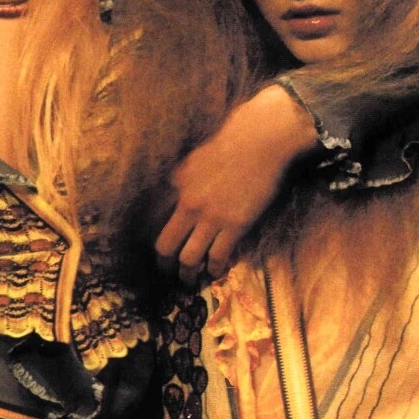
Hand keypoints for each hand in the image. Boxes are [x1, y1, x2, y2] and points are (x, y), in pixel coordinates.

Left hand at [154, 83, 319, 285]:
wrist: (261, 138)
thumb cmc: (232, 142)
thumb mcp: (195, 159)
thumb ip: (183, 180)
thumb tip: (176, 197)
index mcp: (177, 186)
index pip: (157, 222)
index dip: (157, 241)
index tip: (161, 252)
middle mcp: (189, 205)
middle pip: (166, 247)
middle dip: (165, 266)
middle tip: (169, 274)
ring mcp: (212, 217)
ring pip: (190, 258)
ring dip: (188, 274)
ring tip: (190, 280)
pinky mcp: (236, 224)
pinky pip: (219, 256)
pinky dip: (215, 269)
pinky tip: (216, 272)